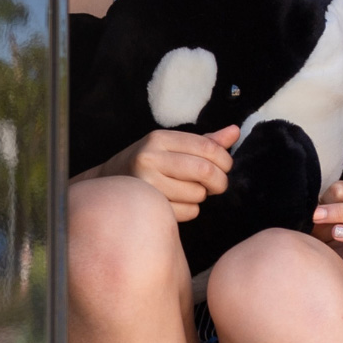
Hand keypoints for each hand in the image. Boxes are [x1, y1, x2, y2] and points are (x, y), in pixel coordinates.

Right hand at [105, 126, 237, 220]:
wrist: (108, 186)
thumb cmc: (149, 165)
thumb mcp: (172, 147)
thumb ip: (205, 142)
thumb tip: (235, 131)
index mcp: (159, 138)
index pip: (208, 147)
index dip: (225, 160)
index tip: (224, 167)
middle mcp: (150, 157)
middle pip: (206, 170)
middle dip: (219, 181)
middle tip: (215, 185)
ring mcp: (146, 182)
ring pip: (198, 194)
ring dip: (201, 197)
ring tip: (187, 191)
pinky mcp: (148, 204)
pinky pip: (189, 211)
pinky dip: (191, 210)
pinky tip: (176, 203)